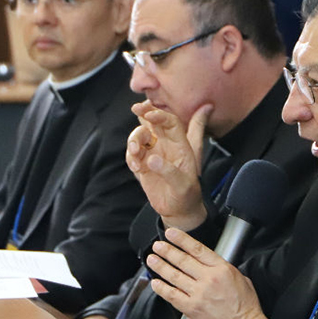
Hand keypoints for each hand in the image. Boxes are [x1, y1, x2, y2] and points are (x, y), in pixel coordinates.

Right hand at [125, 102, 212, 231]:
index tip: (150, 114)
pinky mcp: (142, 163)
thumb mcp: (185, 183)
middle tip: (135, 109)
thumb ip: (170, 170)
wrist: (178, 209)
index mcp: (180, 144)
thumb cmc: (187, 194)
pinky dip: (130, 157)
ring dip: (134, 139)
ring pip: (139, 135)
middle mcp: (165, 145)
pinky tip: (136, 167)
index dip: (160, 114)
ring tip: (135, 153)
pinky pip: (132, 154)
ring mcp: (152, 153)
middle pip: (152, 121)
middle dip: (143, 112)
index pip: (170, 121)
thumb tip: (152, 159)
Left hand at [145, 228, 269, 318]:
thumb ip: (223, 270)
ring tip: (152, 259)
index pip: (198, 249)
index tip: (171, 234)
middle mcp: (209, 280)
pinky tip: (155, 283)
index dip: (182, 240)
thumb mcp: (241, 279)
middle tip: (157, 246)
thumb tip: (211, 265)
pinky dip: (161, 288)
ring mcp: (198, 294)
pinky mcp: (190, 309)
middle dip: (167, 251)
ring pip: (174, 276)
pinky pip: (171, 295)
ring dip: (160, 266)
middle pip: (182, 261)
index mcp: (222, 269)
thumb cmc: (245, 308)